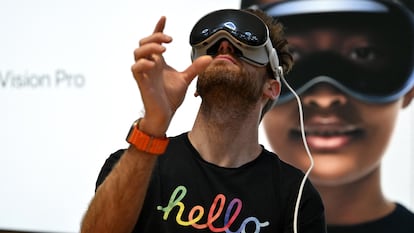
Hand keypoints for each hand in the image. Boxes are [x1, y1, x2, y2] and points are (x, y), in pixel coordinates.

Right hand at [131, 16, 211, 135]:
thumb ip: (195, 68)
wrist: (165, 114)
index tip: (164, 18)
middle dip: (155, 36)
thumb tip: (208, 58)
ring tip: (164, 49)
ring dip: (150, 47)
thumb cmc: (170, 98)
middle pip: (144, 43)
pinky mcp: (142, 82)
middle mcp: (150, 65)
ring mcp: (145, 73)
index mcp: (158, 63)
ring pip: (137, 52)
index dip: (158, 28)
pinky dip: (143, 63)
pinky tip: (154, 63)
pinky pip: (135, 68)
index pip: (155, 41)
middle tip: (170, 40)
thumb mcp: (185, 79)